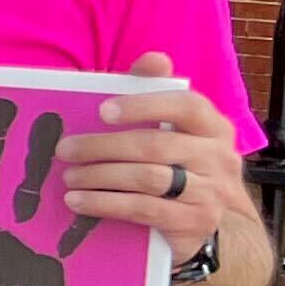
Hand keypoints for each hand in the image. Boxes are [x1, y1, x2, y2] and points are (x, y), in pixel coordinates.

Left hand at [54, 53, 241, 257]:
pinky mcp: (195, 222)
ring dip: (100, 176)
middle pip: (155, 145)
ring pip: (148, 178)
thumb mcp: (177, 133)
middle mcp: (219, 157)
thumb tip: (153, 59)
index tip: (103, 110)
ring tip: (69, 177)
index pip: (186, 106)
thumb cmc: (184, 167)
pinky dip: (106, 203)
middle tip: (65, 149)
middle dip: (103, 146)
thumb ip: (159, 95)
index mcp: (214, 127)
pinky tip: (80, 201)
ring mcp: (211, 192)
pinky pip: (144, 209)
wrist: (219, 226)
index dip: (144, 105)